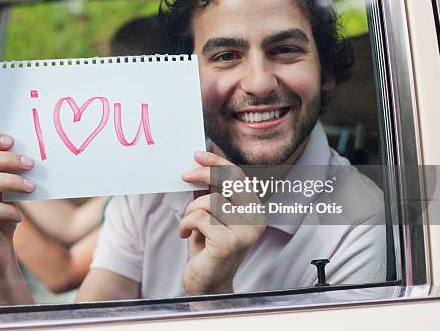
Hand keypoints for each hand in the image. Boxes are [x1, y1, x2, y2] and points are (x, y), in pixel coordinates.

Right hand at [0, 133, 35, 301]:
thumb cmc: (1, 216)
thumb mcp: (4, 189)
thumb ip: (5, 171)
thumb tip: (21, 150)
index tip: (13, 141)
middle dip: (6, 160)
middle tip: (30, 163)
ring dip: (10, 181)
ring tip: (31, 187)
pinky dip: (7, 210)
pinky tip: (19, 216)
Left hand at [180, 151, 265, 295]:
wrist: (206, 284)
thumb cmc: (208, 248)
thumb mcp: (210, 215)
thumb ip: (211, 193)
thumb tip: (200, 165)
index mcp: (255, 211)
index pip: (238, 177)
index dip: (217, 162)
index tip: (198, 155)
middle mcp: (256, 220)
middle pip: (228, 182)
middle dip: (202, 174)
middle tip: (184, 176)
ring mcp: (245, 232)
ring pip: (209, 201)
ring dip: (190, 211)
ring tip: (187, 225)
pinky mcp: (228, 243)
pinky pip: (199, 218)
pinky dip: (186, 224)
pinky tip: (185, 235)